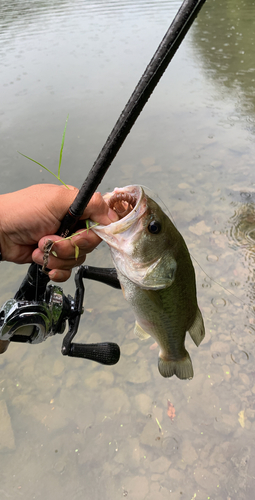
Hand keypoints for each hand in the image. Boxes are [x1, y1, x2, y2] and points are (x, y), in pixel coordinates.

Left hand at [0, 184, 117, 281]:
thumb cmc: (22, 212)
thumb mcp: (57, 200)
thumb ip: (89, 203)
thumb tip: (112, 214)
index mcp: (77, 208)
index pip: (100, 223)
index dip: (94, 233)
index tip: (81, 236)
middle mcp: (73, 224)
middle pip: (90, 244)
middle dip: (70, 246)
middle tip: (53, 240)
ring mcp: (63, 242)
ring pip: (78, 259)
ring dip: (58, 257)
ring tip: (41, 247)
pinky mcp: (55, 257)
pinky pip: (68, 270)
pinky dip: (57, 269)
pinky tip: (44, 261)